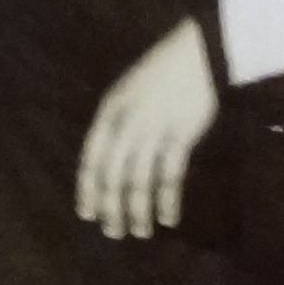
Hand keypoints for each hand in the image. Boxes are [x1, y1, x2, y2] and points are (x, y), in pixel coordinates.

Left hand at [75, 16, 216, 239]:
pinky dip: (167, 199)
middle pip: (112, 175)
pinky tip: (167, 217)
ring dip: (137, 210)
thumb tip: (107, 166)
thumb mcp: (126, 93)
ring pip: (138, 180)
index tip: (87, 213)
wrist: (196, 52)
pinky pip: (169, 175)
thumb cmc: (160, 74)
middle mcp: (127, 122)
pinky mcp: (181, 134)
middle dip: (111, 207)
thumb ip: (116, 125)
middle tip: (113, 232)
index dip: (88, 189)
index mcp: (109, 112)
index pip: (91, 158)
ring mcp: (153, 128)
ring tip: (140, 231)